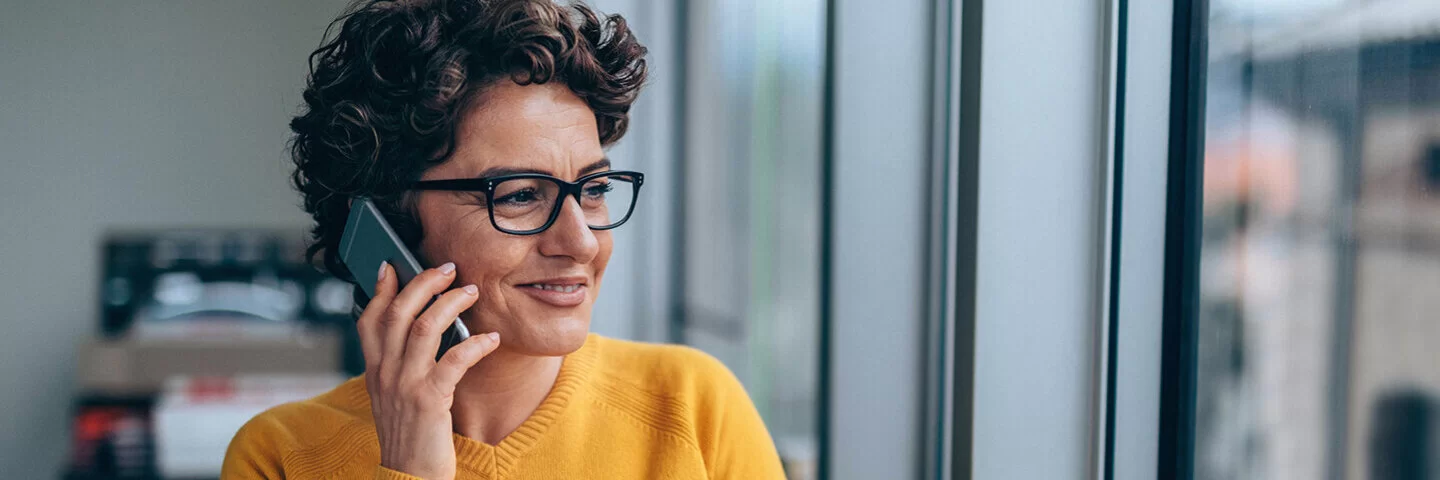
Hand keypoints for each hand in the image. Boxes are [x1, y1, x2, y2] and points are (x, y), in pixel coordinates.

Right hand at [356, 261, 500, 479]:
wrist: (410, 477)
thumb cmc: (410, 433)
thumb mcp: (394, 394)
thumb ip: (398, 362)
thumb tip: (417, 328)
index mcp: (375, 369)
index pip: (370, 318)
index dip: (381, 288)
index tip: (393, 263)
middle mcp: (385, 373)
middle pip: (399, 312)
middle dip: (425, 283)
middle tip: (450, 269)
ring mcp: (405, 385)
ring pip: (425, 327)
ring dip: (452, 303)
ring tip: (473, 292)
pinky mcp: (430, 401)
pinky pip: (455, 360)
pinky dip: (476, 344)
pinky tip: (492, 339)